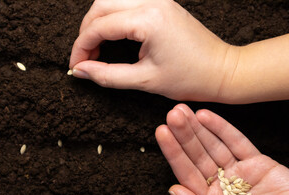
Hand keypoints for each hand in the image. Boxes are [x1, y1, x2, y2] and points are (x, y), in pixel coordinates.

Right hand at [69, 0, 239, 101]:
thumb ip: (107, 75)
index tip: (76, 67)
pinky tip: (112, 37)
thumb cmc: (191, 78)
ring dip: (98, 23)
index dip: (81, 47)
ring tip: (96, 49)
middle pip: (100, 6)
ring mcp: (158, 0)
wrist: (224, 71)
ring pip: (112, 1)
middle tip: (84, 58)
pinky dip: (113, 19)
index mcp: (148, 19)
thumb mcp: (145, 80)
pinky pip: (127, 4)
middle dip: (86, 33)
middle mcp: (152, 1)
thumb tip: (81, 71)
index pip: (99, 26)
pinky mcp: (162, 5)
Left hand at [155, 104, 288, 194]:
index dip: (174, 152)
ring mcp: (240, 173)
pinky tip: (205, 116)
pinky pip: (238, 142)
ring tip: (183, 112)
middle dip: (184, 135)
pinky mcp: (260, 164)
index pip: (186, 173)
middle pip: (197, 156)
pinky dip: (222, 128)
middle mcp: (222, 186)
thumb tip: (174, 191)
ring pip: (214, 146)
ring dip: (198, 128)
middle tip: (172, 115)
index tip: (162, 132)